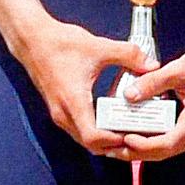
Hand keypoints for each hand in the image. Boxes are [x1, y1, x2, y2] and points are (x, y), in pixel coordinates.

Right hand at [11, 13, 153, 154]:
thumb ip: (128, 55)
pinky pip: (79, 130)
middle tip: (138, 136)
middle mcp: (63, 114)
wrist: (32, 39)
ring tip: (128, 130)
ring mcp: (59, 114)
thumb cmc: (60, 43)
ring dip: (105, 140)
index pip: (93, 137)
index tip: (134, 134)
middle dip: (115, 145)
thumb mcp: (99, 46)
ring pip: (84, 140)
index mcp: (73, 102)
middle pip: (91, 145)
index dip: (115, 141)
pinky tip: (112, 119)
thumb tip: (152, 65)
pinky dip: (96, 131)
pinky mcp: (59, 110)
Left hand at [114, 29, 184, 158]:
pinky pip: (170, 141)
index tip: (123, 138)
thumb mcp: (179, 69)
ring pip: (166, 149)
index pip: (166, 144)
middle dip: (135, 152)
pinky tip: (135, 134)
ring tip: (117, 145)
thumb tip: (128, 95)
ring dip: (142, 148)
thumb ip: (153, 82)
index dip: (142, 145)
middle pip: (163, 152)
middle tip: (110, 149)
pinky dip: (152, 140)